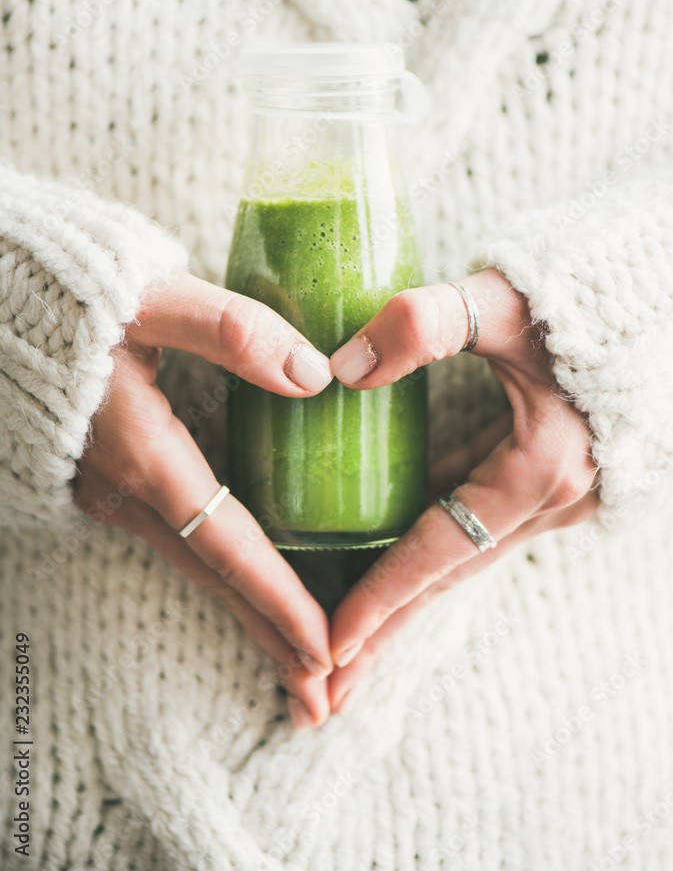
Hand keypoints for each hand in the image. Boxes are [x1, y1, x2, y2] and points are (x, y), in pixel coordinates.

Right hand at [73, 271, 333, 727]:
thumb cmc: (76, 297)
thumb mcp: (153, 300)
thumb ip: (233, 331)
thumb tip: (315, 376)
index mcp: (145, 452)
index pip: (226, 543)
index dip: (276, 598)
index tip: (324, 649)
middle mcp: (127, 489)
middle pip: (214, 577)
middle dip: (269, 637)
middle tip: (322, 700)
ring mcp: (111, 490)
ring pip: (195, 565)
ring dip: (248, 614)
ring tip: (296, 663)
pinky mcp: (109, 478)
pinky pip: (178, 541)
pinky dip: (222, 575)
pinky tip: (246, 588)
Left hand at [327, 268, 598, 712]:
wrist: (653, 295)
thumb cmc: (581, 293)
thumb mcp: (502, 299)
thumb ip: (424, 323)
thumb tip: (343, 368)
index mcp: (541, 466)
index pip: (440, 548)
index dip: (382, 597)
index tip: (329, 644)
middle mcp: (553, 496)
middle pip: (450, 575)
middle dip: (389, 628)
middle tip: (328, 683)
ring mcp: (558, 493)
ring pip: (466, 558)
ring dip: (411, 598)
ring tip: (356, 641)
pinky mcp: (549, 476)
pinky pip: (480, 527)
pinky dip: (434, 554)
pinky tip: (396, 562)